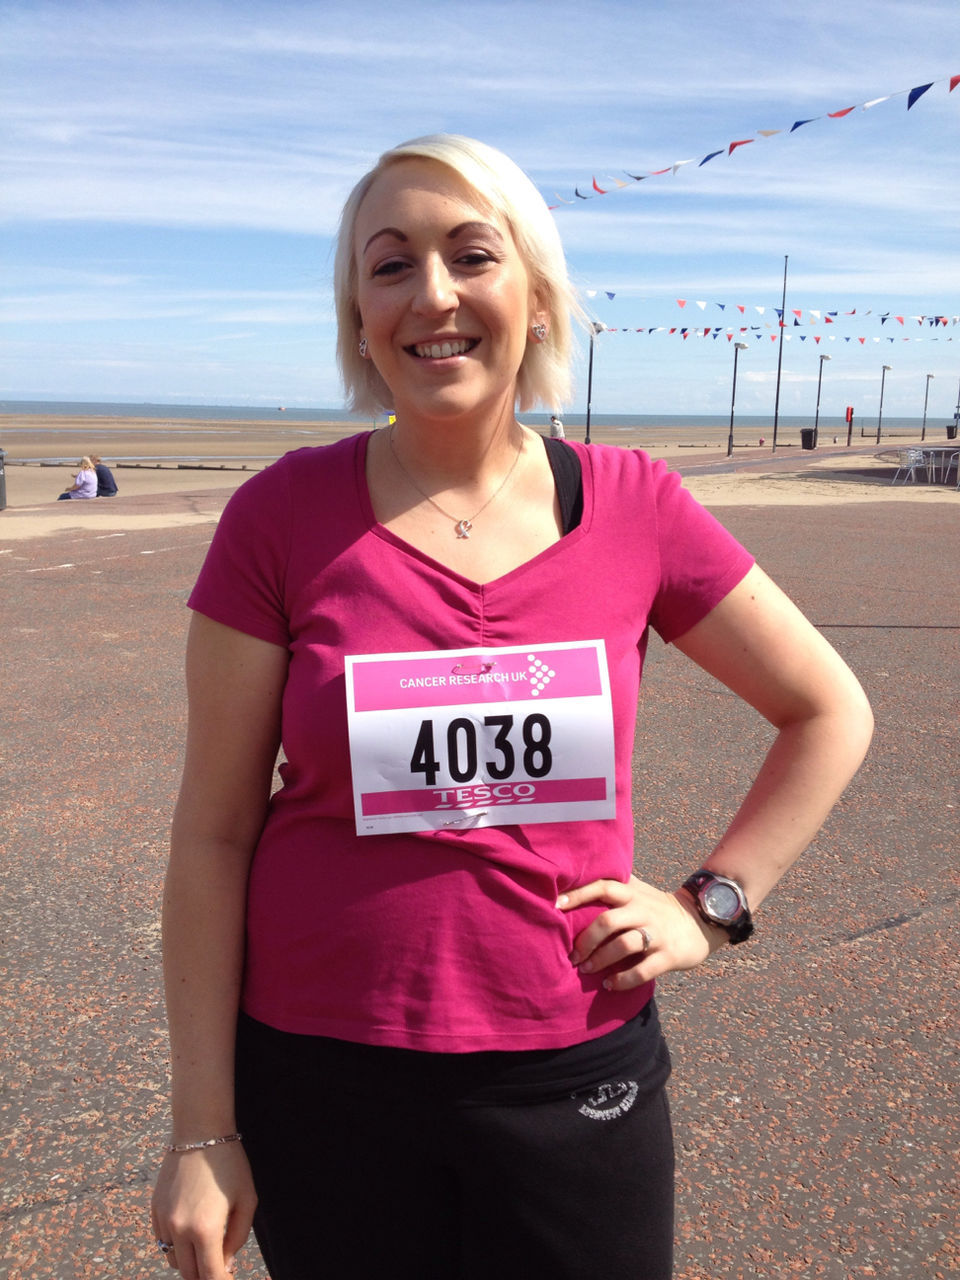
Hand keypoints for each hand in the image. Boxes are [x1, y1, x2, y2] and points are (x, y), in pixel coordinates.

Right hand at [151, 1143, 256, 1278]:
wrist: (199, 1130)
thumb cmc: (229, 1163)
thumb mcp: (246, 1199)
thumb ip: (238, 1236)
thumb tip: (226, 1265)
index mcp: (205, 1229)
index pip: (210, 1275)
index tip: (229, 1279)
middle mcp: (179, 1229)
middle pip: (189, 1273)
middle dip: (205, 1275)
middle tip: (219, 1267)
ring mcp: (164, 1220)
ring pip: (173, 1259)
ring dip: (189, 1261)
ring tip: (206, 1248)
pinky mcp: (154, 1210)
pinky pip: (163, 1241)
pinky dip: (176, 1245)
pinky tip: (191, 1231)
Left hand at [556, 875, 727, 991]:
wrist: (700, 922)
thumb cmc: (656, 908)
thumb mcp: (638, 891)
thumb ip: (613, 885)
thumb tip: (575, 878)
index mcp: (632, 894)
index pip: (603, 886)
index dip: (579, 894)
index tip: (556, 904)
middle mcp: (643, 910)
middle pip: (608, 921)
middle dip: (586, 940)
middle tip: (572, 955)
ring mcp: (657, 933)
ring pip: (624, 946)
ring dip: (600, 960)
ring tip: (586, 970)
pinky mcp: (668, 956)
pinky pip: (642, 971)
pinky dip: (622, 980)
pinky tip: (609, 985)